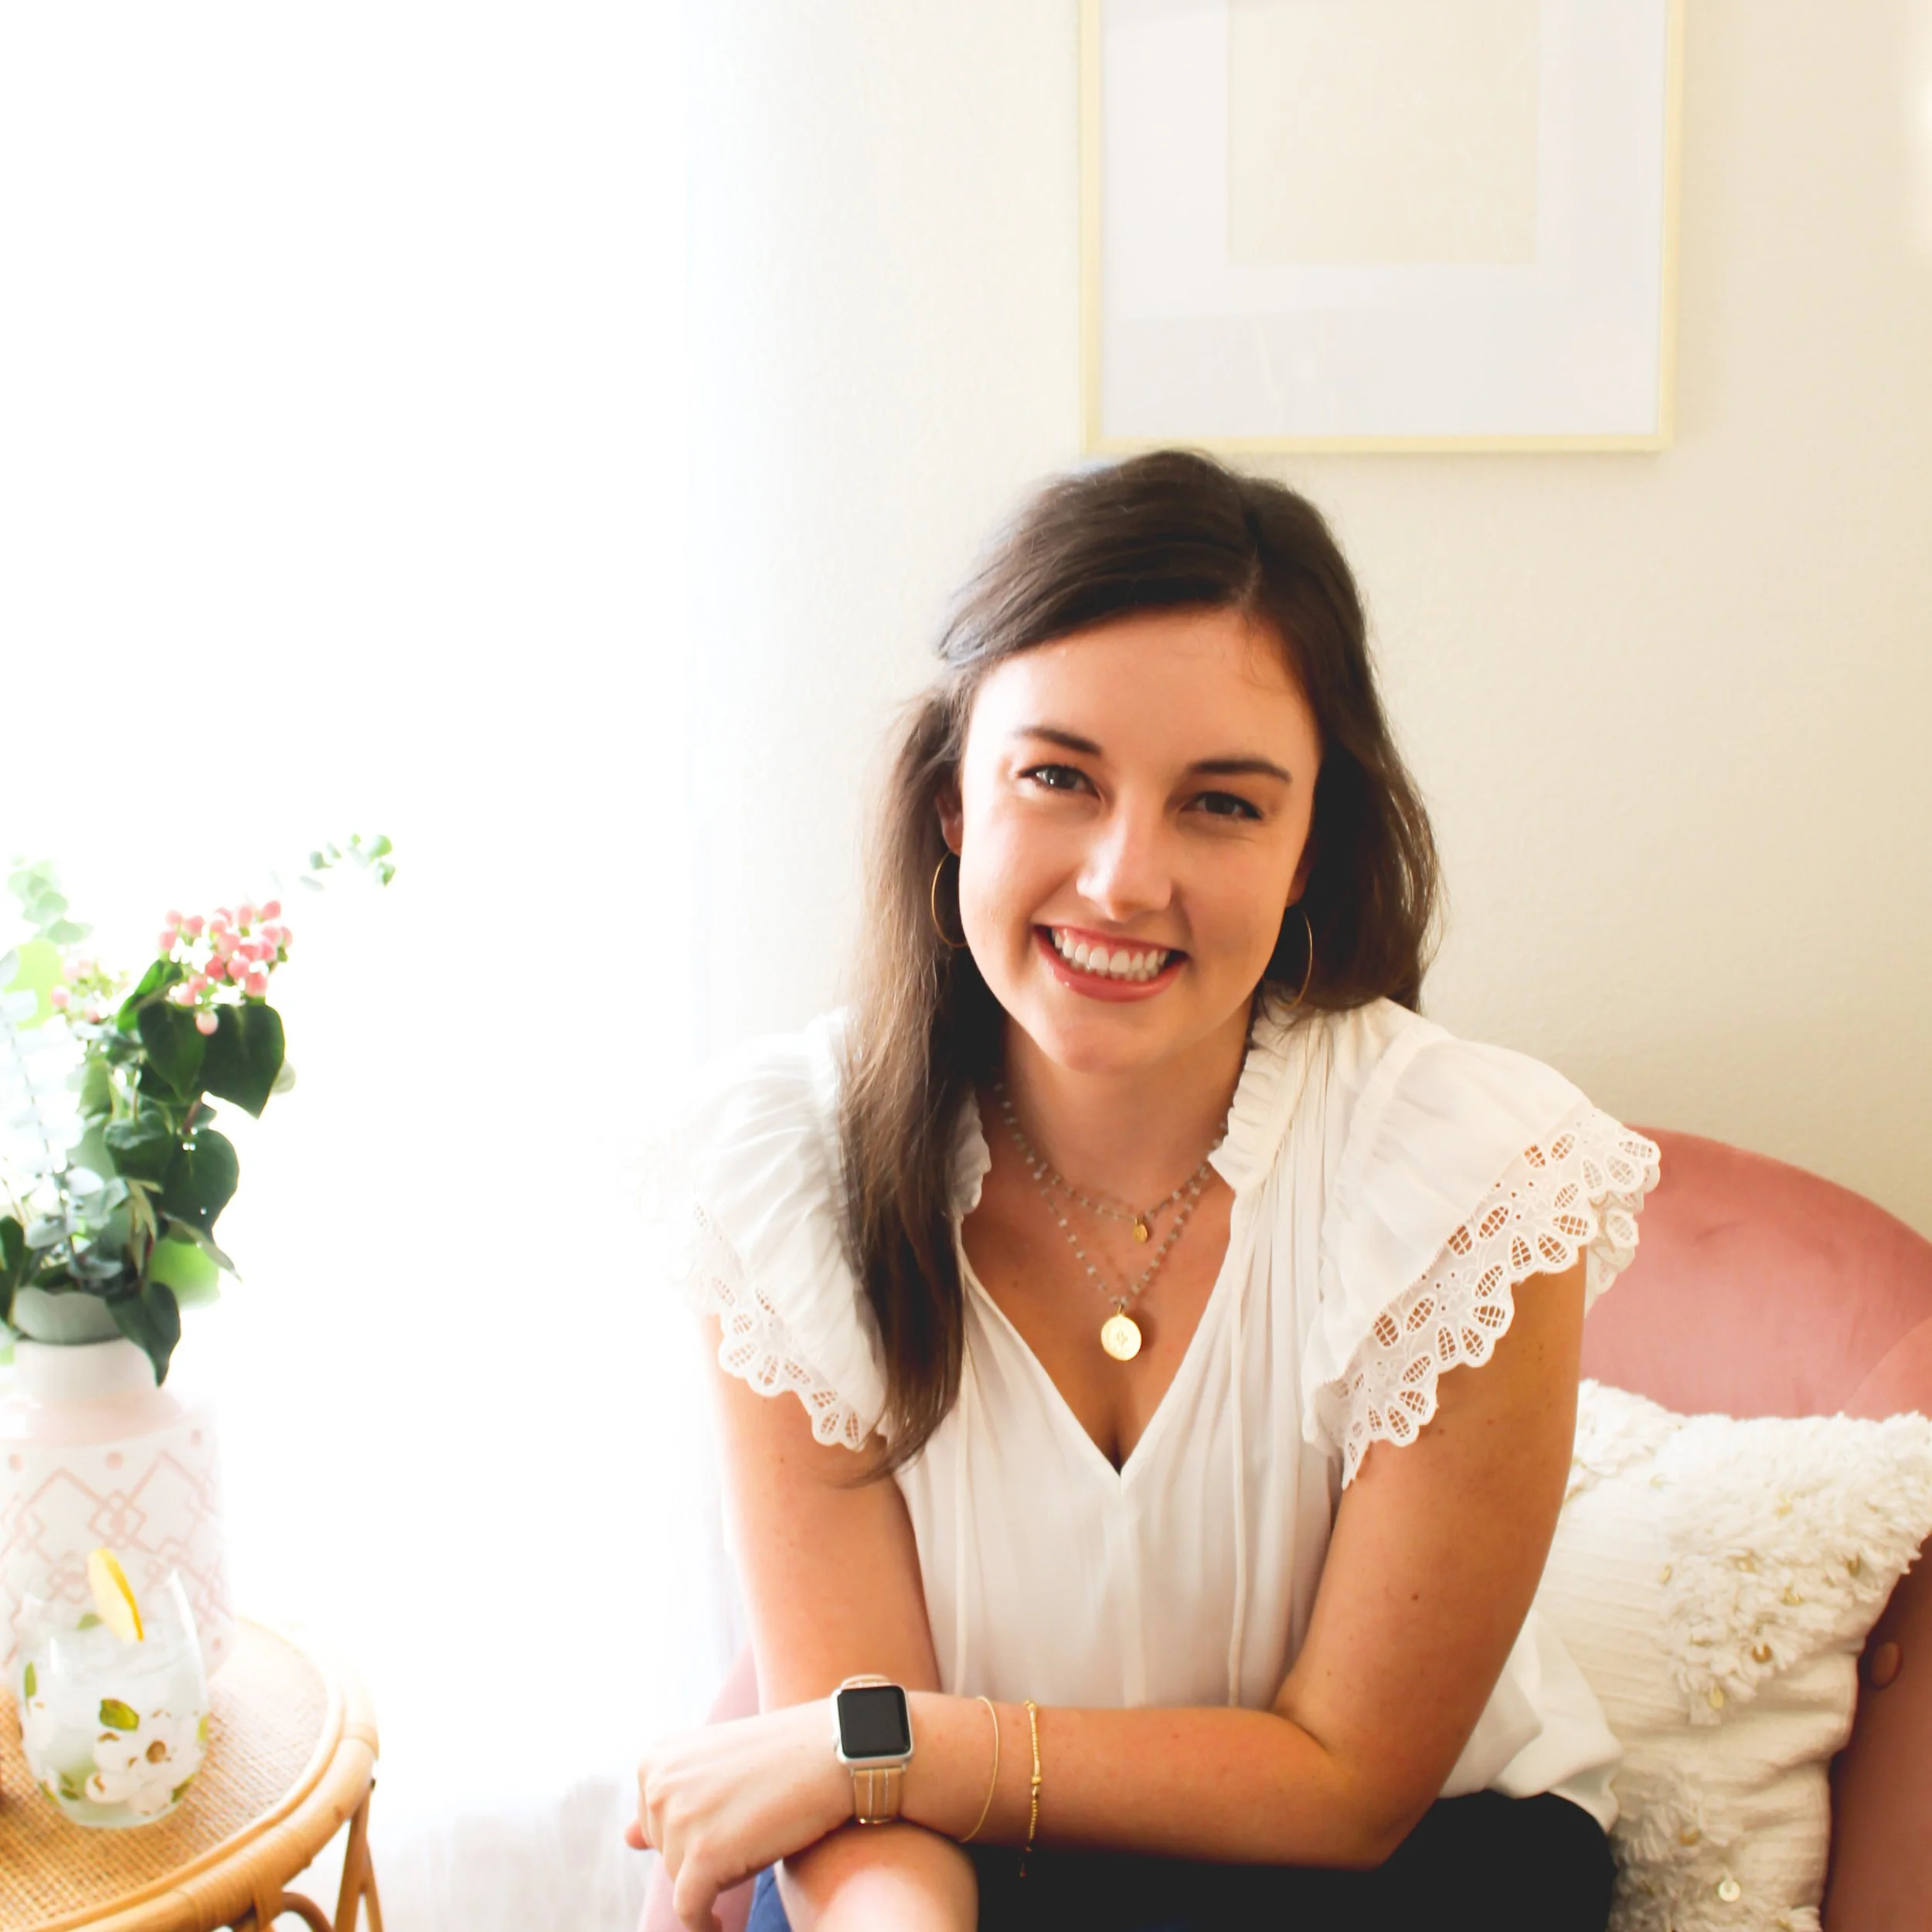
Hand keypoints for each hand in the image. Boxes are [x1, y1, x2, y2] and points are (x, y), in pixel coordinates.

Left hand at [625, 1700, 854, 1931]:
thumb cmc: (782, 1759)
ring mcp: (678, 1821)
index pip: (656, 1826)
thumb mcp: (716, 1769)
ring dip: (718, 1875)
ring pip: (684, 1881)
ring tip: (759, 1836)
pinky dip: (704, 1926)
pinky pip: (691, 1911)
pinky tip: (721, 1926)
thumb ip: (668, 1803)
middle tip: (753, 1822)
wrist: (837, 1751)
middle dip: (706, 1851)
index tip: (733, 1816)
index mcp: (655, 1759)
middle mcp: (657, 1786)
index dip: (698, 1830)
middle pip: (668, 1854)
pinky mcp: (702, 1858)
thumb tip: (628, 1838)